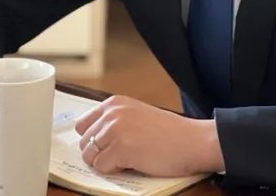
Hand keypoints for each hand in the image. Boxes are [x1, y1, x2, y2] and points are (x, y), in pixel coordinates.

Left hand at [74, 95, 223, 176]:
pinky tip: (132, 164)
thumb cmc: (169, 133)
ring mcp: (116, 130)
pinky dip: (114, 171)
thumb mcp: (136, 116)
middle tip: (121, 156)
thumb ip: (115, 122)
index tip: (104, 148)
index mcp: (115, 103)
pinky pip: (102, 167)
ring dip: (106, 163)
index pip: (82, 125)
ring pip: (89, 156)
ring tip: (128, 159)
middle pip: (84, 143)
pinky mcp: (121, 149)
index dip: (92, 140)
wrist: (193, 141)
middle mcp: (112, 113)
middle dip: (98, 154)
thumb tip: (91, 140)